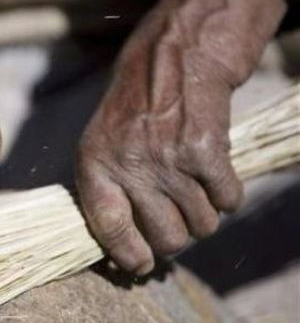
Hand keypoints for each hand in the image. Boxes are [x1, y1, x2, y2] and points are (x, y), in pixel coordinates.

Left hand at [76, 0, 286, 273]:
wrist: (174, 55)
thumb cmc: (133, 109)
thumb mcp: (100, 143)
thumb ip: (107, 192)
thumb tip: (121, 254)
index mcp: (95, 164)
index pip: (109, 228)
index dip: (127, 256)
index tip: (140, 266)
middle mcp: (130, 165)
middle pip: (166, 238)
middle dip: (174, 238)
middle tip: (174, 221)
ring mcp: (169, 159)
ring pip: (201, 225)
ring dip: (203, 217)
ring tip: (192, 191)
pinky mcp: (207, 151)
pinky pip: (228, 201)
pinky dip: (228, 195)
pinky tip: (214, 175)